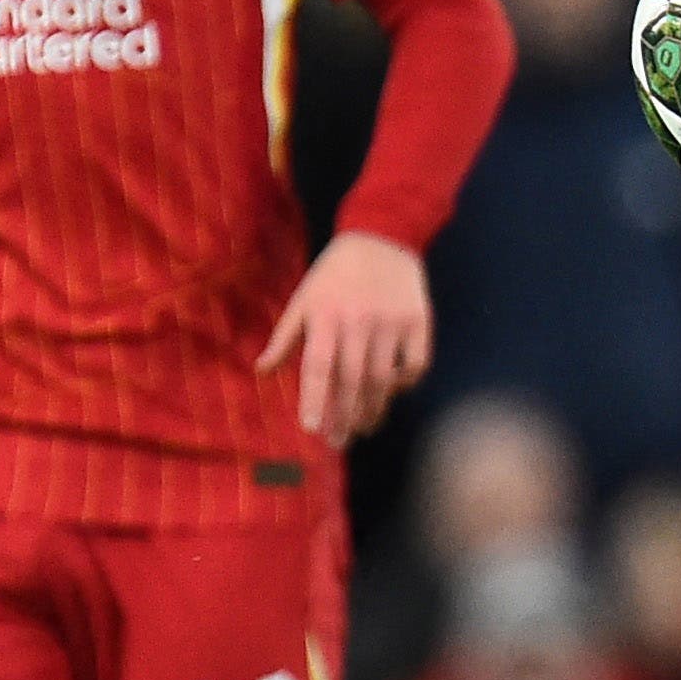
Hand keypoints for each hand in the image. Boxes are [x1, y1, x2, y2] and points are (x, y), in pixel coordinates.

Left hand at [258, 230, 431, 445]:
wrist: (382, 237)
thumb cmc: (334, 274)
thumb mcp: (303, 298)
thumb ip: (285, 337)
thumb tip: (262, 372)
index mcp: (325, 316)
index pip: (317, 365)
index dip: (314, 398)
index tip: (310, 428)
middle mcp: (359, 322)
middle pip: (352, 380)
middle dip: (344, 416)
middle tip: (339, 442)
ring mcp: (392, 323)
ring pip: (383, 378)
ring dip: (373, 408)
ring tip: (364, 427)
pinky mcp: (418, 321)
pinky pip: (415, 364)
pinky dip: (405, 382)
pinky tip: (393, 391)